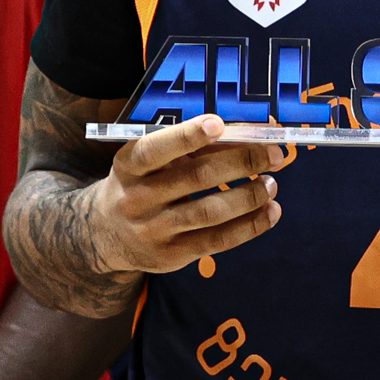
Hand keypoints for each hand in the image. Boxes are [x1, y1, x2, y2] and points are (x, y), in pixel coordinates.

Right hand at [79, 115, 282, 274]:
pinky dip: (251, 225)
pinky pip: (218, 240)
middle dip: (241, 162)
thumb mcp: (150, 162)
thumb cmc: (141, 184)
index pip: (157, 149)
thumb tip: (247, 136)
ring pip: (211, 211)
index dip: (188, 136)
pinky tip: (271, 212)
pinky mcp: (171, 255)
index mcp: (129, 165)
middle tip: (273, 154)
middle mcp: (138, 198)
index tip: (219, 124)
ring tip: (271, 184)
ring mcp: (154, 230)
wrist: (105, 233)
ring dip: (250, 196)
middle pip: (196, 177)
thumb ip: (190, 149)